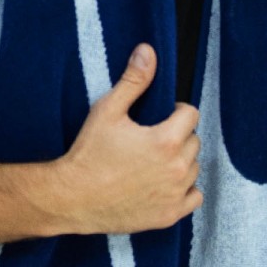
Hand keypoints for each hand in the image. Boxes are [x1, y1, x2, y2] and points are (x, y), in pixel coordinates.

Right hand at [46, 44, 202, 235]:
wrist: (72, 198)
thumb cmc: (88, 154)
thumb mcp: (107, 111)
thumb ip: (133, 81)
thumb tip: (147, 51)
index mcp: (167, 140)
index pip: (191, 114)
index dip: (174, 112)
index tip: (158, 118)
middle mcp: (178, 168)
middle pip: (193, 141)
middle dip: (177, 136)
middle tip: (149, 140)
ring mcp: (175, 194)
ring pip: (193, 168)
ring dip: (179, 162)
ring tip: (152, 162)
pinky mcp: (169, 216)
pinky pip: (194, 197)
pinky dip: (183, 189)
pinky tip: (162, 184)